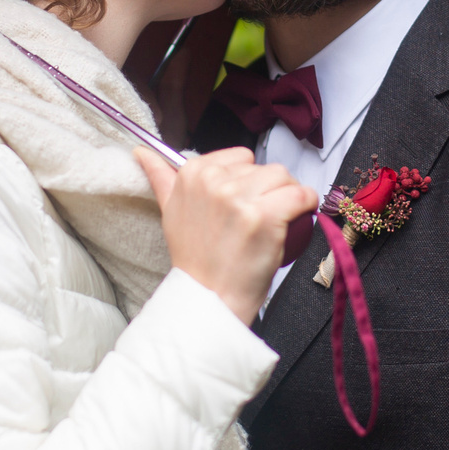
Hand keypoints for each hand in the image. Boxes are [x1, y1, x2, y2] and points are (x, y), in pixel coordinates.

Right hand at [135, 147, 318, 324]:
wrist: (210, 298)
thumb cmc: (196, 259)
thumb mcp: (170, 212)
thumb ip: (160, 177)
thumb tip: (141, 151)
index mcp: (192, 173)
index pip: (241, 158)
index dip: (248, 181)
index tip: (242, 205)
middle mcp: (213, 181)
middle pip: (265, 168)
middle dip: (270, 191)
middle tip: (257, 222)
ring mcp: (238, 198)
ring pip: (284, 178)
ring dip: (289, 198)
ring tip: (276, 222)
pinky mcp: (264, 216)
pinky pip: (301, 195)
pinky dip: (307, 205)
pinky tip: (298, 218)